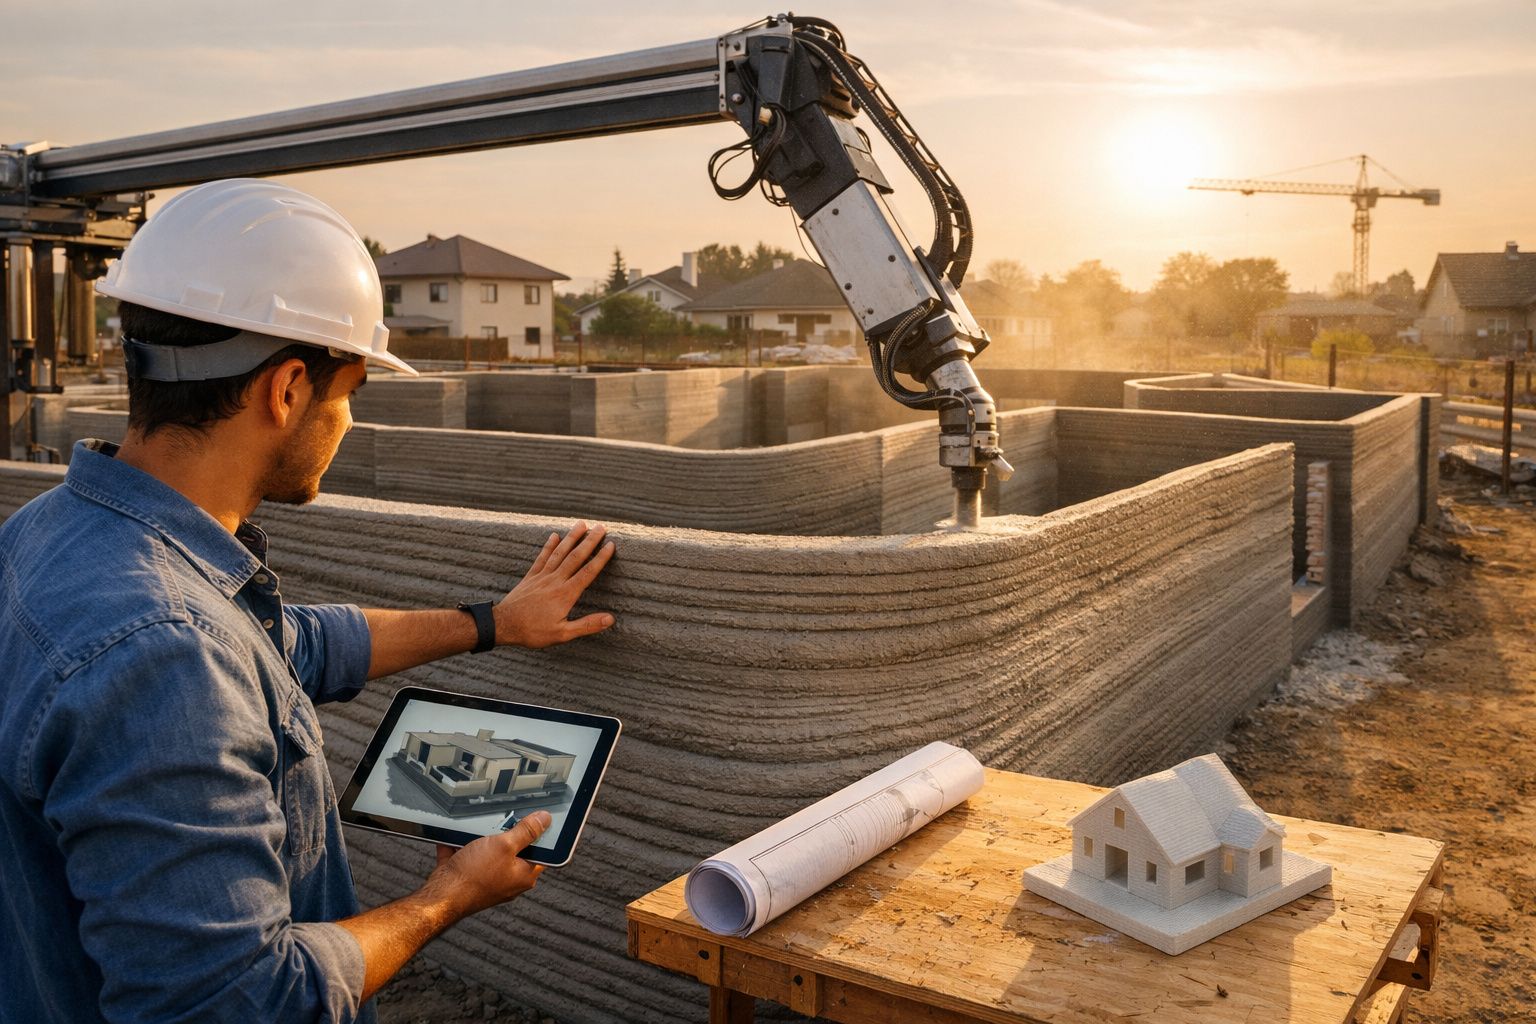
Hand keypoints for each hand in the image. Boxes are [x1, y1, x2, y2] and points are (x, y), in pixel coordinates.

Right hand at [428, 811, 550, 918]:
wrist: (439, 897)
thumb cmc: (473, 878)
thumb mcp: (504, 845)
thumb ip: (526, 831)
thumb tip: (545, 820)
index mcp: (524, 875)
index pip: (541, 852)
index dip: (540, 835)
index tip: (535, 819)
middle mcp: (508, 881)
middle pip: (513, 850)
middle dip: (505, 834)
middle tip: (500, 823)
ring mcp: (488, 881)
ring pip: (487, 853)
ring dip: (479, 840)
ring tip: (474, 832)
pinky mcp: (468, 880)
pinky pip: (466, 858)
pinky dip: (460, 847)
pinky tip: (454, 839)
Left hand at [495, 521, 615, 648]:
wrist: (503, 625)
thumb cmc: (533, 632)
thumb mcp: (562, 634)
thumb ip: (587, 625)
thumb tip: (610, 619)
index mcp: (565, 594)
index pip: (587, 572)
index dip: (600, 558)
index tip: (611, 545)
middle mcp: (555, 581)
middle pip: (575, 557)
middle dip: (589, 541)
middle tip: (601, 527)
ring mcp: (541, 576)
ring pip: (559, 553)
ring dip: (571, 537)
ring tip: (581, 524)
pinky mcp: (530, 577)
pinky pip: (541, 557)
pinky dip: (549, 545)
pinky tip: (554, 535)